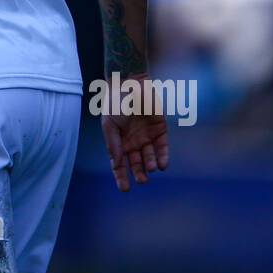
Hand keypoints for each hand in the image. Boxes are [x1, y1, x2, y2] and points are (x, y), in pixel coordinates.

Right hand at [100, 75, 170, 191]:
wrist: (130, 84)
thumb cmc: (116, 103)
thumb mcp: (109, 124)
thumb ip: (113, 144)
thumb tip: (116, 164)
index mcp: (119, 143)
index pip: (119, 165)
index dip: (121, 177)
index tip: (124, 189)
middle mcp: (133, 143)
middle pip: (136, 164)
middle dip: (139, 174)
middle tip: (142, 180)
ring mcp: (147, 137)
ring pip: (150, 158)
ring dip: (150, 165)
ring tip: (151, 167)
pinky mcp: (160, 131)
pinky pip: (163, 148)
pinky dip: (163, 157)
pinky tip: (162, 165)